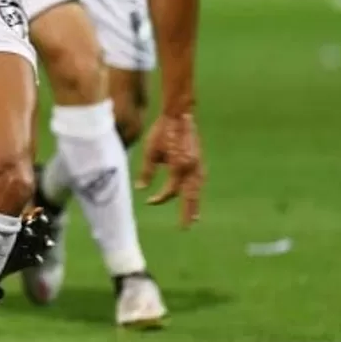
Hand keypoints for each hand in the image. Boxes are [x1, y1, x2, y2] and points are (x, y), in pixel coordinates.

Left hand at [137, 112, 203, 227]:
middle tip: (185, 226)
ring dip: (195, 203)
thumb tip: (141, 189)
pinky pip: (199, 181)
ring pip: (197, 190)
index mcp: (179, 167)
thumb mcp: (150, 151)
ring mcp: (199, 165)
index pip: (170, 191)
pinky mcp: (200, 161)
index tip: (149, 201)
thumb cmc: (162, 132)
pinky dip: (197, 191)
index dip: (159, 198)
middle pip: (190, 196)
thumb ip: (147, 171)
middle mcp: (192, 169)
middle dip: (187, 212)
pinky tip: (195, 196)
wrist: (180, 115)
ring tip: (194, 217)